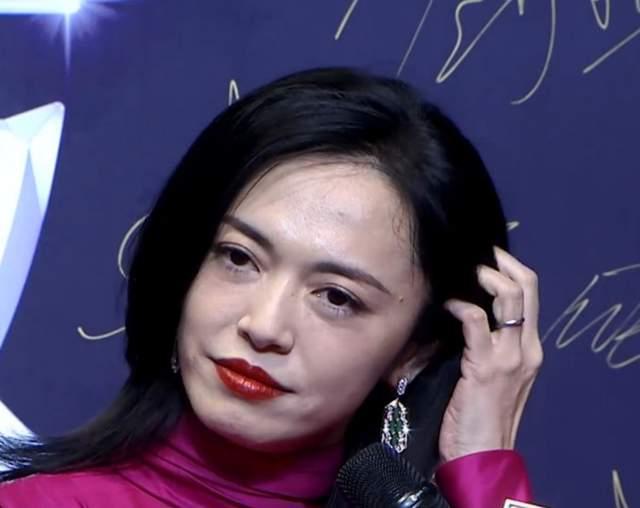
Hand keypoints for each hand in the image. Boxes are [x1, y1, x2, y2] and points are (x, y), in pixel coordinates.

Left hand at [438, 247, 542, 462]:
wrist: (481, 455)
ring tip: (466, 272)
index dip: (512, 271)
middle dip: (504, 262)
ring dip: (487, 277)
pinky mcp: (487, 366)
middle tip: (480, 254)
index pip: (531, 297)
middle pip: (527, 288)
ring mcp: (510, 356)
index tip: (489, 258)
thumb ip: (487, 345)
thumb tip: (464, 314)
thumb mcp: (491, 375)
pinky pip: (476, 320)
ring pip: (510, 297)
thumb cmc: (479, 416)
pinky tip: (448, 305)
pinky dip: (461, 306)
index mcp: (530, 349)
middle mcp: (528, 348)